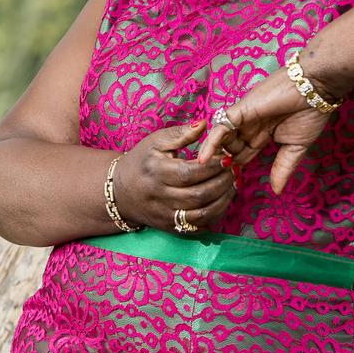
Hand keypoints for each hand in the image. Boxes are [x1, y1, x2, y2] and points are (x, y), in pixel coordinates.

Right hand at [113, 121, 235, 232]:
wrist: (120, 191)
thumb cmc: (142, 161)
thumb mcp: (156, 141)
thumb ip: (182, 133)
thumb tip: (205, 124)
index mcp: (157, 172)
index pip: (190, 172)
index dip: (213, 166)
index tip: (227, 157)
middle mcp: (161, 197)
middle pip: (199, 195)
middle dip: (222, 183)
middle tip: (233, 170)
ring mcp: (165, 216)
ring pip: (201, 214)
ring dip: (223, 200)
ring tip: (231, 185)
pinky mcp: (170, 228)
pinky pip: (198, 227)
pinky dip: (215, 215)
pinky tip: (221, 200)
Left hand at [198, 68, 331, 193]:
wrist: (316, 89)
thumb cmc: (310, 113)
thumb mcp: (296, 147)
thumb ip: (283, 168)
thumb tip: (276, 191)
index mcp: (263, 134)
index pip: (243, 154)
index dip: (237, 167)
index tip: (232, 183)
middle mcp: (251, 126)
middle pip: (230, 149)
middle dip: (225, 163)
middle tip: (219, 178)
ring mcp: (244, 118)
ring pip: (221, 139)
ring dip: (216, 155)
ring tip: (210, 171)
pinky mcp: (241, 110)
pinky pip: (220, 128)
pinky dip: (210, 142)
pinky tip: (203, 158)